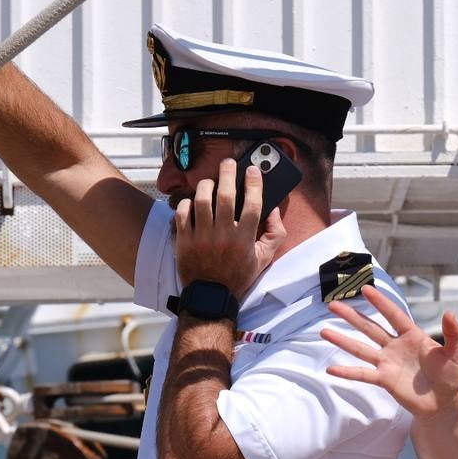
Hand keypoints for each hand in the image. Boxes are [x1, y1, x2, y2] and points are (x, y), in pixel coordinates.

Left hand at [174, 159, 285, 297]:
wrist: (211, 295)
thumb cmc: (239, 275)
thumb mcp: (264, 258)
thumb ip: (275, 234)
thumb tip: (274, 210)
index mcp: (244, 239)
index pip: (252, 204)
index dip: (253, 184)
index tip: (253, 170)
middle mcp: (223, 235)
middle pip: (225, 196)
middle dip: (227, 174)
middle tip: (228, 163)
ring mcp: (202, 237)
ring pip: (202, 200)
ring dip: (206, 185)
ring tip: (210, 182)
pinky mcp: (184, 240)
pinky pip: (182, 213)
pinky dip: (187, 203)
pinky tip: (193, 202)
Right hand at [322, 286, 457, 418]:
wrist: (442, 403)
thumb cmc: (449, 376)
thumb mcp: (455, 354)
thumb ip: (453, 334)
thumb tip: (450, 313)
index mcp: (412, 336)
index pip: (393, 315)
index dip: (380, 302)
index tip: (366, 289)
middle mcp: (395, 346)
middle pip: (370, 328)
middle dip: (352, 316)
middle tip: (333, 304)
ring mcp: (387, 363)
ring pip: (361, 349)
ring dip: (343, 340)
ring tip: (324, 331)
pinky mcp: (384, 380)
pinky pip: (363, 374)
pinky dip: (347, 373)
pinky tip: (330, 370)